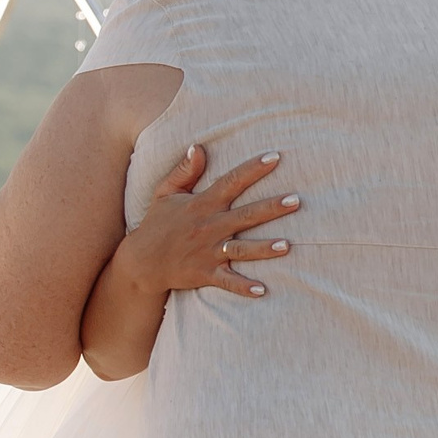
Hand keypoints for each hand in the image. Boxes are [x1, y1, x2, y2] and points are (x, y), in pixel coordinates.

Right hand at [110, 145, 299, 300]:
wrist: (140, 262)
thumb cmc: (156, 225)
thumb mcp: (165, 193)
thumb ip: (184, 171)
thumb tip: (198, 147)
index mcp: (202, 205)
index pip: (231, 182)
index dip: (253, 169)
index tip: (275, 157)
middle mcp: (209, 227)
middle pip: (246, 216)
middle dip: (271, 208)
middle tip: (296, 200)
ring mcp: (208, 252)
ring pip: (242, 249)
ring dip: (264, 248)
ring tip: (287, 245)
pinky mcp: (205, 273)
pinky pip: (227, 281)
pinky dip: (243, 287)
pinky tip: (262, 290)